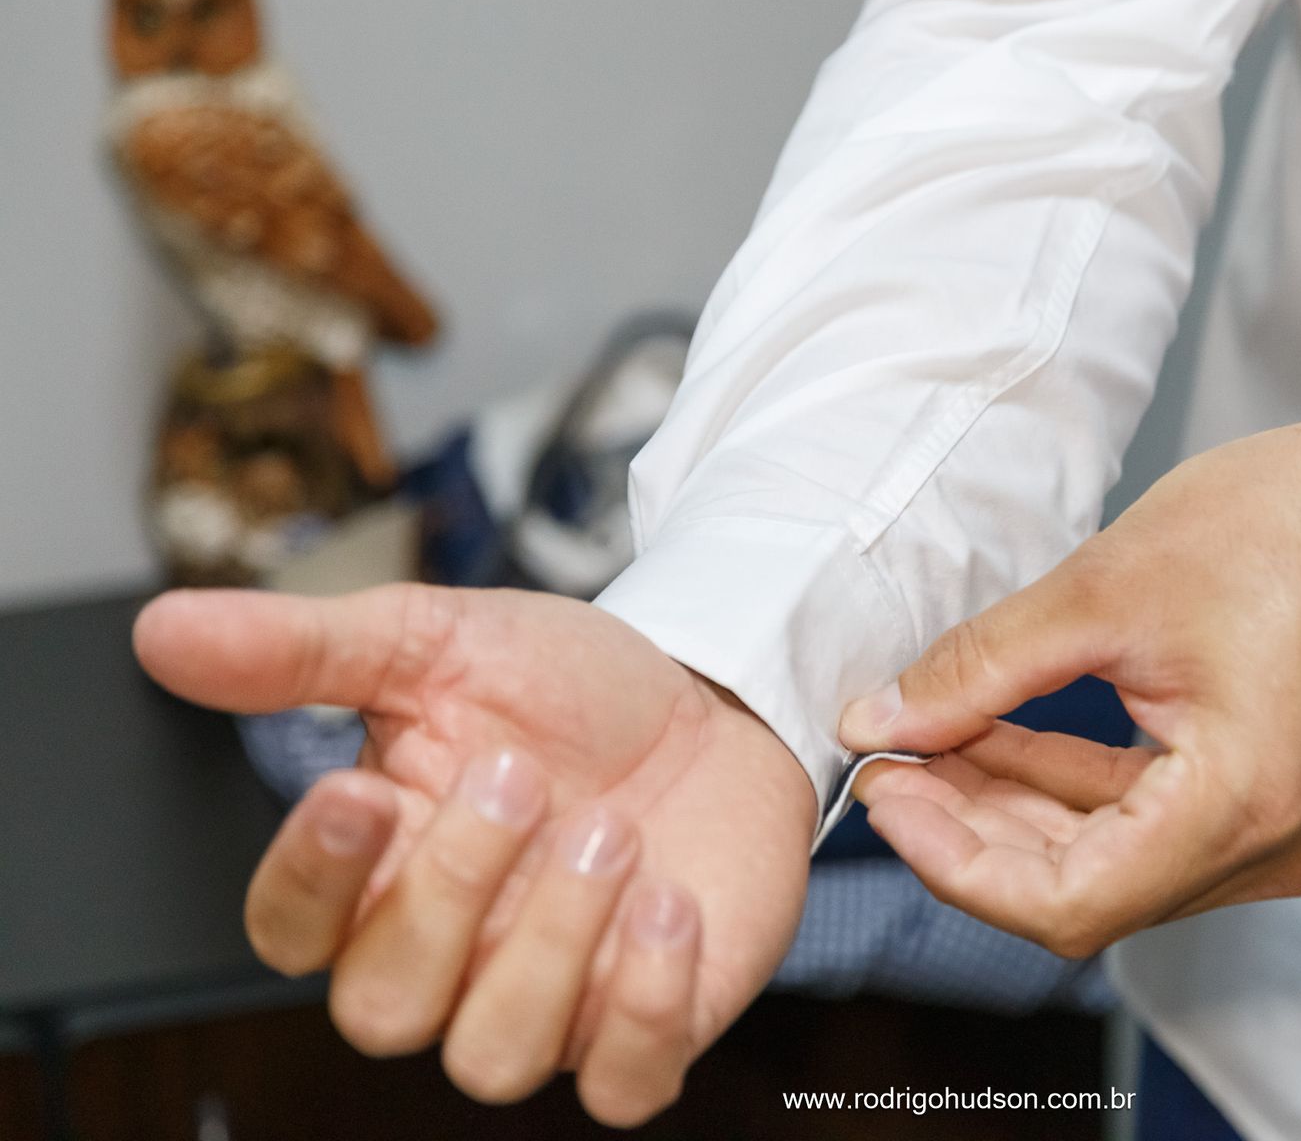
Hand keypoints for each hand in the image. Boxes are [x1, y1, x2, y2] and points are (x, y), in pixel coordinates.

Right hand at [134, 584, 814, 1125]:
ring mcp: (552, 1003)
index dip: (310, 880)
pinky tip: (670, 904)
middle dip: (449, 893)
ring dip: (552, 943)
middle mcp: (454, 956)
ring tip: (611, 830)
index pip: (291, 931)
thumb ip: (306, 650)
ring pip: (495, 1057)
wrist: (720, 700)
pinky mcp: (648, 1024)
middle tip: (519, 780)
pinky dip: (644, 1007)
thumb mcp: (439, 643)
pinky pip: (623, 1085)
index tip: (359, 794)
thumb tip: (164, 630)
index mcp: (384, 871)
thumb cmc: (571, 690)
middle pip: (384, 1009)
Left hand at [838, 357, 1300, 956]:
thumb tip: (884, 719)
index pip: (1066, 902)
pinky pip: (1161, 823)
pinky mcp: (1286, 800)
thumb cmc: (1300, 520)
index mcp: (1243, 808)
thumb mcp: (1110, 586)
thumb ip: (982, 666)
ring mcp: (1289, 833)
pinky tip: (1008, 735)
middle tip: (892, 761)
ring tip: (934, 739)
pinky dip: (1082, 787)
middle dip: (974, 831)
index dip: (955, 860)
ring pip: (1119, 859)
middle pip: (1088, 889)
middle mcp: (1277, 849)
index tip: (885, 793)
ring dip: (1022, 807)